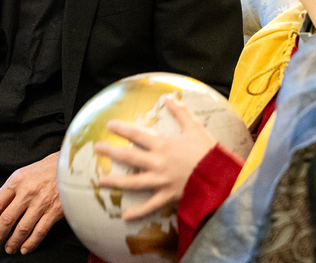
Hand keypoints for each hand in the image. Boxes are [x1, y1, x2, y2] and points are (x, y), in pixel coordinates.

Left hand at [0, 151, 62, 254]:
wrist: (72, 166)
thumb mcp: (24, 172)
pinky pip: (39, 231)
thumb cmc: (46, 169)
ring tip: (8, 248)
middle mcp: (27, 192)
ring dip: (12, 241)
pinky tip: (24, 248)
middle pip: (7, 219)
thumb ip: (12, 189)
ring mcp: (41, 203)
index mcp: (17, 181)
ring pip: (22, 228)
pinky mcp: (54, 212)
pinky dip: (30, 243)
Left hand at [94, 97, 216, 219]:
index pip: (137, 135)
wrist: (220, 176)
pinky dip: (138, 211)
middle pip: (129, 156)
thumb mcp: (195, 127)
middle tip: (96, 148)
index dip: (122, 129)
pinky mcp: (168, 195)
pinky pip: (150, 205)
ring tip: (100, 181)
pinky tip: (125, 216)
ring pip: (134, 182)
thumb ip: (181, 112)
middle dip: (111, 151)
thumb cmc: (208, 150)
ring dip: (116, 181)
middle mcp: (157, 162)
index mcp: (163, 145)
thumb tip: (169, 98)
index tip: (109, 125)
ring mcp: (161, 180)